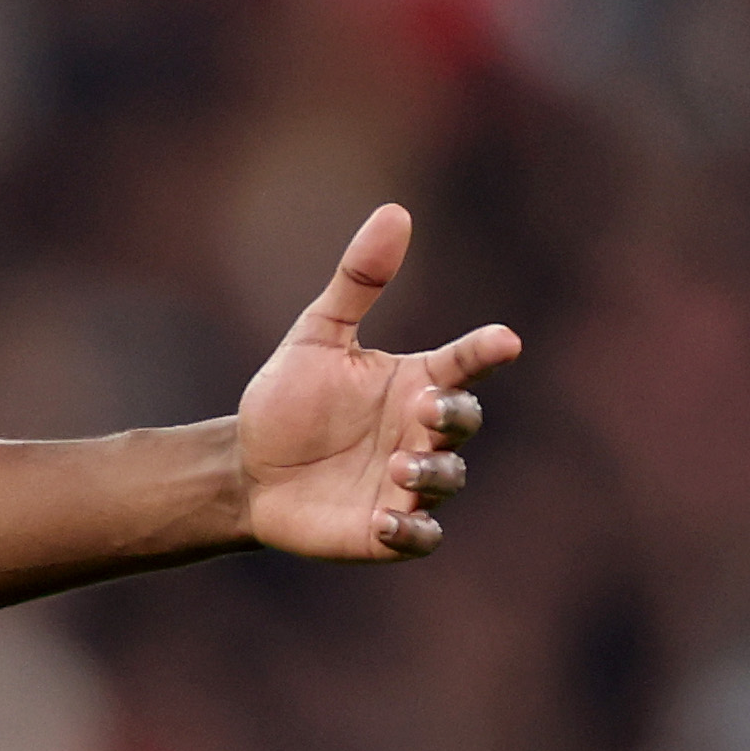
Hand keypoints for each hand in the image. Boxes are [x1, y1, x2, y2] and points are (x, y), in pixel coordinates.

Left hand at [235, 205, 522, 560]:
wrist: (245, 468)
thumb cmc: (288, 401)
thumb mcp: (316, 337)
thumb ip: (357, 282)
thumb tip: (395, 212)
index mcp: (415, 382)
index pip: (464, 363)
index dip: (485, 352)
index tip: (504, 340)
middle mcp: (421, 432)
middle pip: (463, 422)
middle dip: (453, 415)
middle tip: (425, 407)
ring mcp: (408, 483)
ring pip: (447, 480)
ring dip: (433, 473)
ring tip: (402, 464)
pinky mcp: (386, 530)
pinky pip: (420, 538)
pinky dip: (412, 532)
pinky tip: (386, 520)